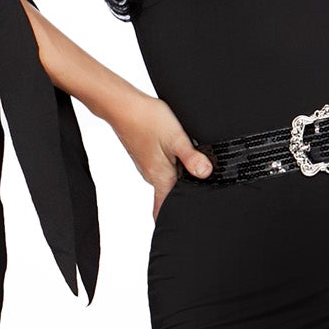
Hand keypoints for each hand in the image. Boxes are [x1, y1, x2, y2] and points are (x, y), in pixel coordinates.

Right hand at [113, 94, 213, 216]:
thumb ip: (192, 158)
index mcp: (160, 177)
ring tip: (191, 168)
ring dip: (177, 177)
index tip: (184, 223)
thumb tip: (206, 174)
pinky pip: (160, 166)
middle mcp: (152, 175)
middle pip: (168, 194)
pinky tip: (177, 152)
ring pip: (165, 178)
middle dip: (181, 195)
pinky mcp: (145, 154)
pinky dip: (170, 164)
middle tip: (198, 192)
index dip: (173, 218)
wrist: (122, 105)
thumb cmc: (146, 120)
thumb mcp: (176, 138)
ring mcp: (147, 165)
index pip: (163, 209)